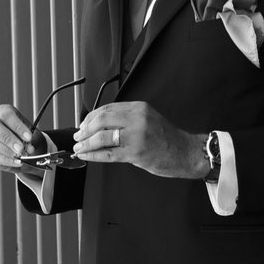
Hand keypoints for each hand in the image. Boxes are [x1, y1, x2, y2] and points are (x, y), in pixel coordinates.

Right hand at [0, 104, 46, 179]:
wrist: (26, 147)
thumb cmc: (27, 135)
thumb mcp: (32, 133)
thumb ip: (30, 139)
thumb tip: (28, 148)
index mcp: (3, 111)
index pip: (6, 114)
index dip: (17, 126)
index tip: (28, 137)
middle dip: (8, 138)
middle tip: (21, 148)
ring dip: (8, 150)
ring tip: (21, 156)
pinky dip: (7, 160)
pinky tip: (17, 161)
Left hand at [72, 101, 205, 179]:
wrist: (185, 152)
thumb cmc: (166, 138)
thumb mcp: (147, 119)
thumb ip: (126, 119)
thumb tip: (99, 125)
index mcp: (139, 107)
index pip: (107, 108)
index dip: (90, 117)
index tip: (82, 125)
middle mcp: (138, 118)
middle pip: (102, 120)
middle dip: (85, 129)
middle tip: (78, 137)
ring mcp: (137, 136)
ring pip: (102, 137)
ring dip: (86, 143)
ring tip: (79, 148)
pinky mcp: (136, 152)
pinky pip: (108, 154)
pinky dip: (93, 155)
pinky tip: (86, 156)